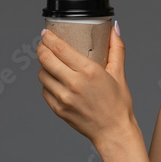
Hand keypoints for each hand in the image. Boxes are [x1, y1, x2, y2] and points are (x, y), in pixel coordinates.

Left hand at [37, 24, 135, 144]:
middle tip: (43, 44)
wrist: (114, 132)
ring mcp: (64, 98)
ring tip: (49, 61)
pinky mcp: (58, 109)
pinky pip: (45, 91)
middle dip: (41, 48)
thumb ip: (116, 48)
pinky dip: (47, 83)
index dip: (48, 38)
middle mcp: (74, 84)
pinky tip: (53, 79)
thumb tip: (115, 28)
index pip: (60, 48)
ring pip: (42, 75)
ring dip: (43, 65)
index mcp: (89, 72)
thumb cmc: (118, 104)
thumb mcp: (119, 73)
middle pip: (45, 59)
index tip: (45, 32)